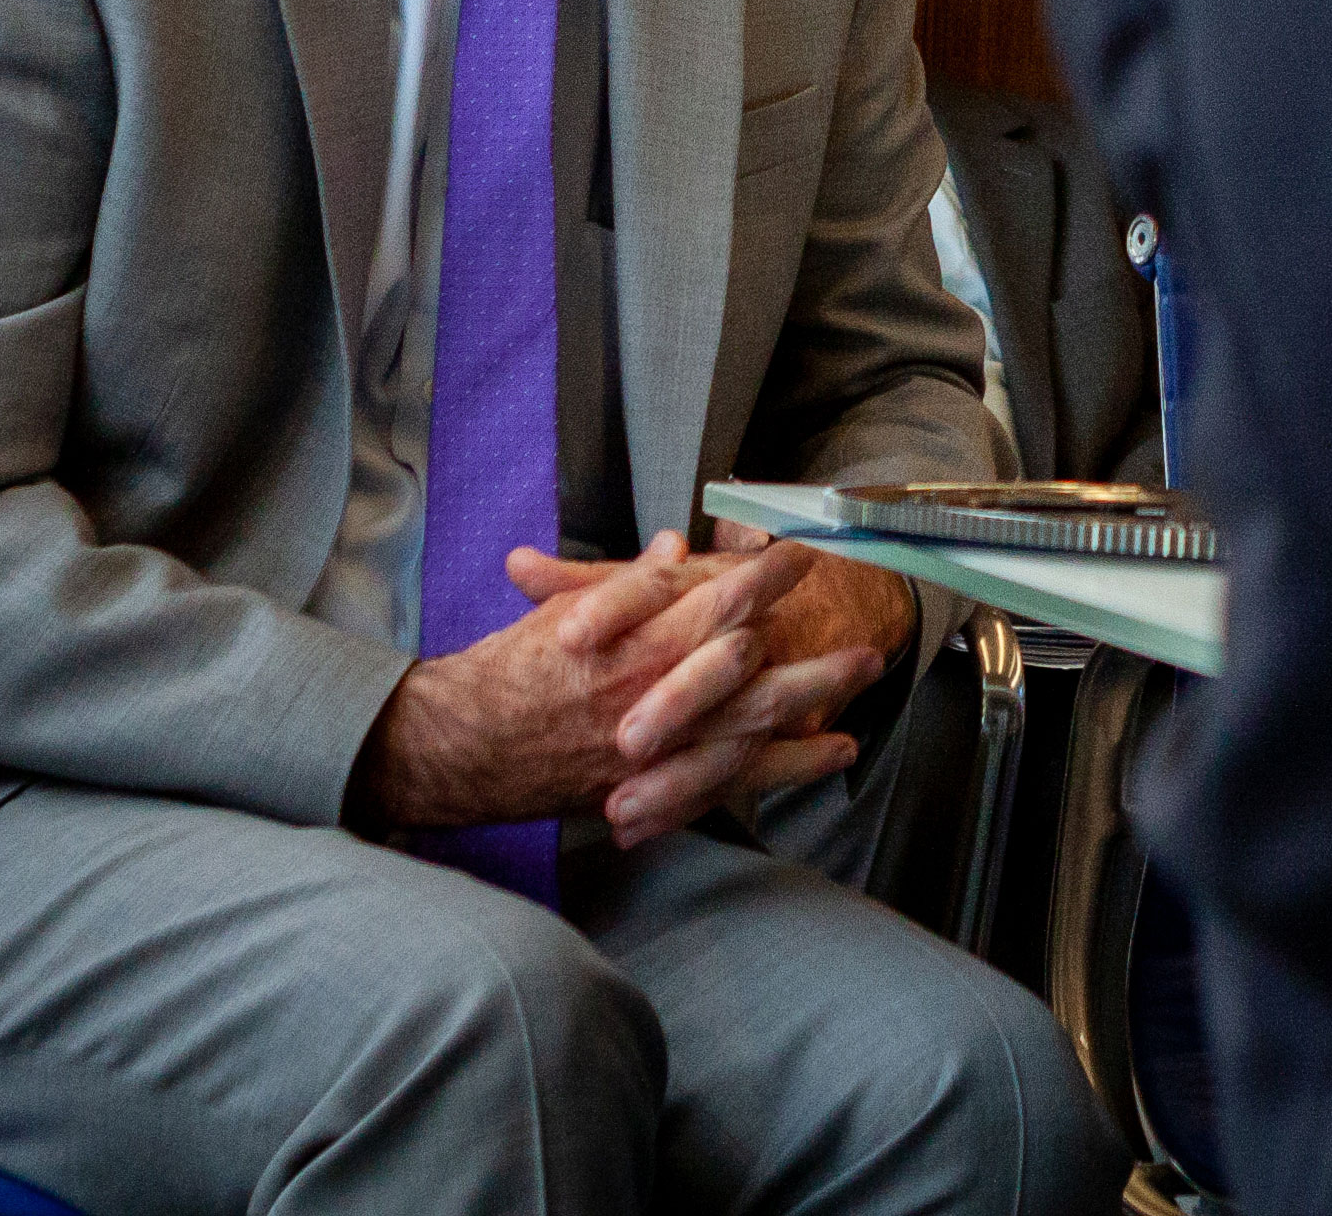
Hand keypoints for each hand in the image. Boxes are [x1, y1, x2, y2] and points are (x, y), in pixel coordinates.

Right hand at [355, 532, 892, 841]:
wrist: (464, 747)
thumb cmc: (510, 673)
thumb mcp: (566, 610)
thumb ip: (628, 581)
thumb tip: (674, 546)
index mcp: (636, 645)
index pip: (719, 601)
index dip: (767, 576)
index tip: (805, 552)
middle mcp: (657, 697)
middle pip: (756, 671)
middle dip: (813, 649)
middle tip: (867, 634)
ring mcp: (661, 749)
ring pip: (757, 727)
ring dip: (818, 701)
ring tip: (866, 681)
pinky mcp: (657, 787)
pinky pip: (740, 778)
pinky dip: (791, 764)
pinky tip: (833, 750)